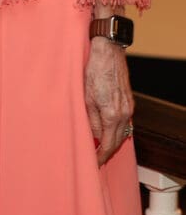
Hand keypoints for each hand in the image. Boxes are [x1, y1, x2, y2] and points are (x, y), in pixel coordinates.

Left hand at [84, 38, 133, 165]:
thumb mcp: (86, 98)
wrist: (107, 52)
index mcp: (112, 115)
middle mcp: (124, 114)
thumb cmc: (94, 71)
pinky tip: (107, 128)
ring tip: (99, 145)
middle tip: (96, 157)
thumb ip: (91, 120)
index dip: (101, 156)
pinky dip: (116, 129)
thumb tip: (94, 136)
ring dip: (112, 140)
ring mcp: (129, 107)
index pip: (109, 145)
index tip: (94, 162)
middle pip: (117, 141)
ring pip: (122, 132)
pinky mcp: (129, 100)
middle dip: (107, 151)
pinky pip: (124, 121)